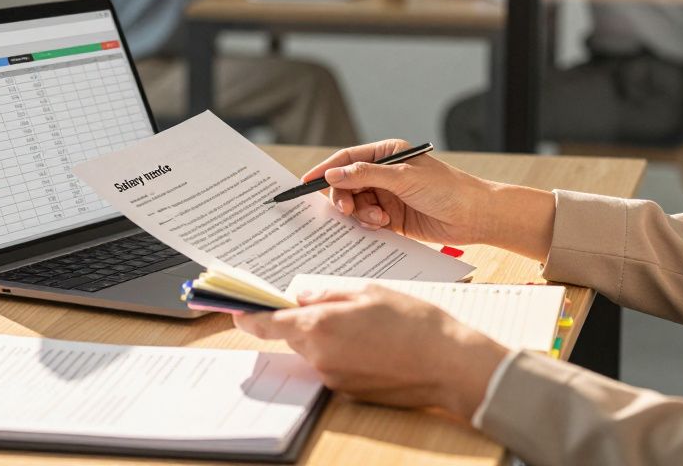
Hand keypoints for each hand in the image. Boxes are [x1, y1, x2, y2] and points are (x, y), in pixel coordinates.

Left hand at [234, 286, 507, 417]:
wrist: (448, 364)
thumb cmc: (414, 322)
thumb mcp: (368, 291)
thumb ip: (328, 294)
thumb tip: (303, 297)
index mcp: (319, 327)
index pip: (266, 324)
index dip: (247, 314)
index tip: (233, 307)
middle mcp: (320, 357)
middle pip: (294, 335)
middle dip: (305, 318)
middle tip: (336, 302)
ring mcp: (334, 378)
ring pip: (316, 349)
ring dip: (330, 334)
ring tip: (369, 322)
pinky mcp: (349, 391)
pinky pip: (335, 364)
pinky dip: (346, 351)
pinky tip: (376, 341)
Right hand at [303, 139, 495, 246]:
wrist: (476, 217)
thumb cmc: (447, 189)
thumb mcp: (404, 178)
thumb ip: (366, 175)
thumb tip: (333, 175)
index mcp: (387, 155)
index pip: (347, 159)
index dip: (326, 169)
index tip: (306, 182)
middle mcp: (385, 174)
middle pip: (347, 184)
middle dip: (344, 197)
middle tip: (347, 209)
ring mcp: (388, 197)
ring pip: (356, 205)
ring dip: (360, 213)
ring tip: (378, 219)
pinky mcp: (393, 219)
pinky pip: (368, 222)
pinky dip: (369, 225)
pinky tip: (382, 226)